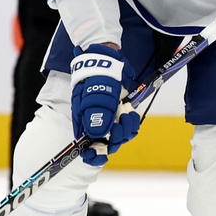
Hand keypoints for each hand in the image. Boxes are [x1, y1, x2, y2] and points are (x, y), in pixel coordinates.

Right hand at [69, 44, 139, 165]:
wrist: (106, 60)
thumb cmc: (96, 75)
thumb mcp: (95, 93)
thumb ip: (97, 113)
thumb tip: (98, 135)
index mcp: (83, 122)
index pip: (86, 148)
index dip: (94, 155)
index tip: (102, 155)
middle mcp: (95, 124)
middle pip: (106, 145)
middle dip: (116, 138)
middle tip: (121, 123)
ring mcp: (108, 119)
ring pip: (119, 137)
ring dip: (126, 130)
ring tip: (127, 115)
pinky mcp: (120, 114)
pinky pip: (128, 127)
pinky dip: (132, 123)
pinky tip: (131, 114)